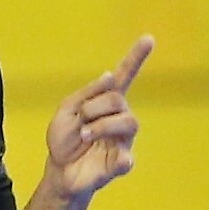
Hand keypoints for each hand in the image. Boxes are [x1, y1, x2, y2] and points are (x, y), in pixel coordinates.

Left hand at [42, 35, 153, 204]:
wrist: (59, 170)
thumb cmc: (65, 139)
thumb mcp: (67, 110)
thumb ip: (87, 94)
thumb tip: (109, 76)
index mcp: (105, 102)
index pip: (125, 76)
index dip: (136, 58)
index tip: (148, 39)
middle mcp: (119, 117)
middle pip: (118, 100)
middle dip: (94, 107)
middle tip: (81, 121)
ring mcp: (123, 139)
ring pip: (128, 122)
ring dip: (101, 126)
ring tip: (84, 135)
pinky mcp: (122, 162)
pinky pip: (128, 158)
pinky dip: (124, 157)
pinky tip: (119, 158)